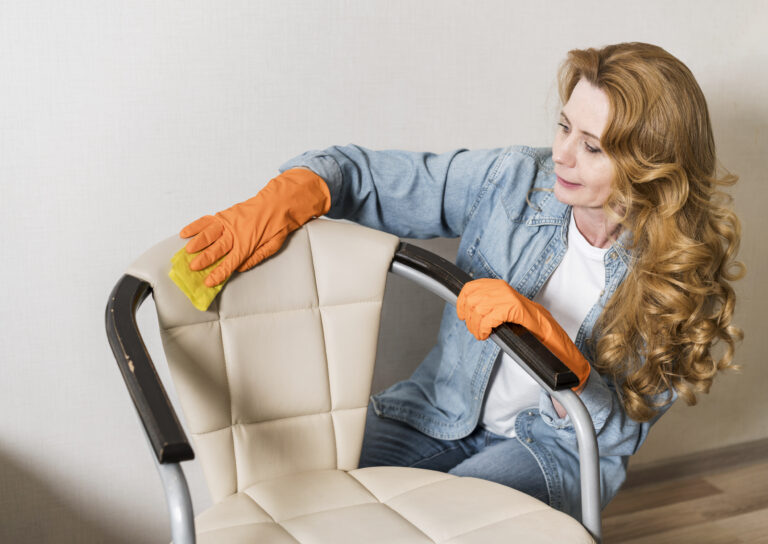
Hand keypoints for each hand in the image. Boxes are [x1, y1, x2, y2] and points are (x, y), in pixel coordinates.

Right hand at [180, 168, 330, 286]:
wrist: (279, 202)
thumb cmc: (277, 225)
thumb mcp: (272, 247)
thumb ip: (255, 258)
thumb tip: (239, 268)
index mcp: (247, 245)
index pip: (230, 263)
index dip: (218, 273)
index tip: (208, 282)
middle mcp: (236, 234)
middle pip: (216, 249)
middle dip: (203, 260)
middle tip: (191, 268)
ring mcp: (229, 223)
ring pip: (209, 234)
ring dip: (197, 243)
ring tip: (187, 251)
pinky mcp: (225, 214)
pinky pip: (207, 220)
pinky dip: (195, 226)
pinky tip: (185, 232)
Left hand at [456, 278, 589, 388]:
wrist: (553, 340)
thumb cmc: (528, 330)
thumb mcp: (504, 314)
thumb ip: (488, 307)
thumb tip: (466, 309)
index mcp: (500, 288)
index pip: (470, 287)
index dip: (462, 301)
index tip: (462, 314)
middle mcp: (504, 289)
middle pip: (471, 299)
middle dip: (469, 318)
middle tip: (478, 331)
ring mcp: (510, 298)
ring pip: (478, 308)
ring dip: (476, 325)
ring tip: (484, 334)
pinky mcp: (516, 309)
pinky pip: (489, 317)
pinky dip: (484, 328)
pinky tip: (488, 335)